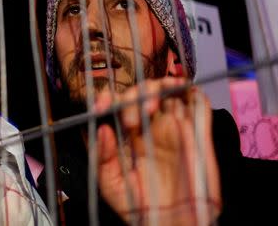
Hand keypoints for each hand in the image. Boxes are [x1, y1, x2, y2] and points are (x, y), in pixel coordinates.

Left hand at [94, 78, 220, 225]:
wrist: (172, 224)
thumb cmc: (139, 205)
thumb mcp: (111, 184)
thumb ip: (101, 157)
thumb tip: (102, 128)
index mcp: (126, 134)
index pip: (116, 104)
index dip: (108, 98)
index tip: (102, 108)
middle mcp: (149, 126)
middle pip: (141, 93)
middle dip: (133, 98)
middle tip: (131, 121)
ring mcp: (174, 127)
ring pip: (168, 92)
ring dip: (159, 87)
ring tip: (151, 105)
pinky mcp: (198, 134)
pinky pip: (197, 104)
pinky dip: (190, 92)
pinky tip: (181, 92)